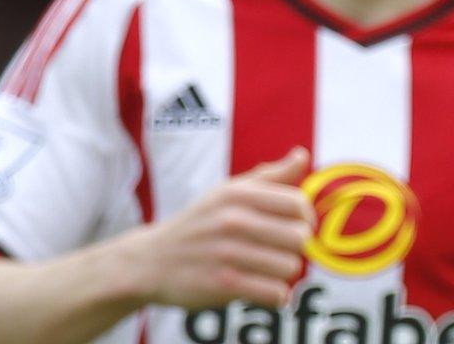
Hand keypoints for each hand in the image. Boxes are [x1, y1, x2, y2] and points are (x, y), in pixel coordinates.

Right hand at [117, 148, 313, 308]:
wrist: (149, 262)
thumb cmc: (200, 224)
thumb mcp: (228, 192)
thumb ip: (269, 176)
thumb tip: (301, 156)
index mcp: (238, 194)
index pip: (298, 204)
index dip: (304, 219)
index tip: (295, 227)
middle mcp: (232, 220)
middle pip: (299, 237)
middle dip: (295, 248)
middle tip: (279, 251)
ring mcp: (226, 252)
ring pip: (290, 267)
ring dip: (284, 273)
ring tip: (267, 270)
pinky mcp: (221, 284)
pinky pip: (274, 293)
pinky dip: (276, 296)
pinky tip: (265, 290)